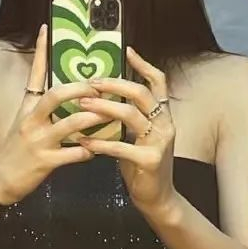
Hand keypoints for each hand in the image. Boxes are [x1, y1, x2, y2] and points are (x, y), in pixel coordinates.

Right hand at [0, 25, 105, 205]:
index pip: (34, 73)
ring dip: (93, 118)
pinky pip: (73, 153)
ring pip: (70, 124)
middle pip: (56, 95)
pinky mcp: (46, 161)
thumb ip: (41, 104)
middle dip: (81, 89)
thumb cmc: (16, 148)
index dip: (41, 51)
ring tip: (109, 114)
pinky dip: (88, 150)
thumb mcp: (24, 121)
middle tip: (100, 86)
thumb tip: (62, 87)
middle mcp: (31, 120)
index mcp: (27, 106)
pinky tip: (96, 150)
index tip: (47, 27)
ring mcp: (38, 141)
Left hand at [78, 47, 176, 211]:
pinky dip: (100, 143)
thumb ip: (129, 117)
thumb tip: (103, 97)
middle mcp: (165, 124)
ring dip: (103, 107)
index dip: (143, 65)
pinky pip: (121, 147)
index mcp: (163, 115)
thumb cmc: (141, 164)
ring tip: (82, 104)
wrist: (157, 198)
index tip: (126, 50)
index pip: (158, 82)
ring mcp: (160, 142)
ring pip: (130, 115)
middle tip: (91, 82)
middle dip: (114, 84)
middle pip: (141, 93)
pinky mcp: (150, 160)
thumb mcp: (138, 136)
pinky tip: (83, 141)